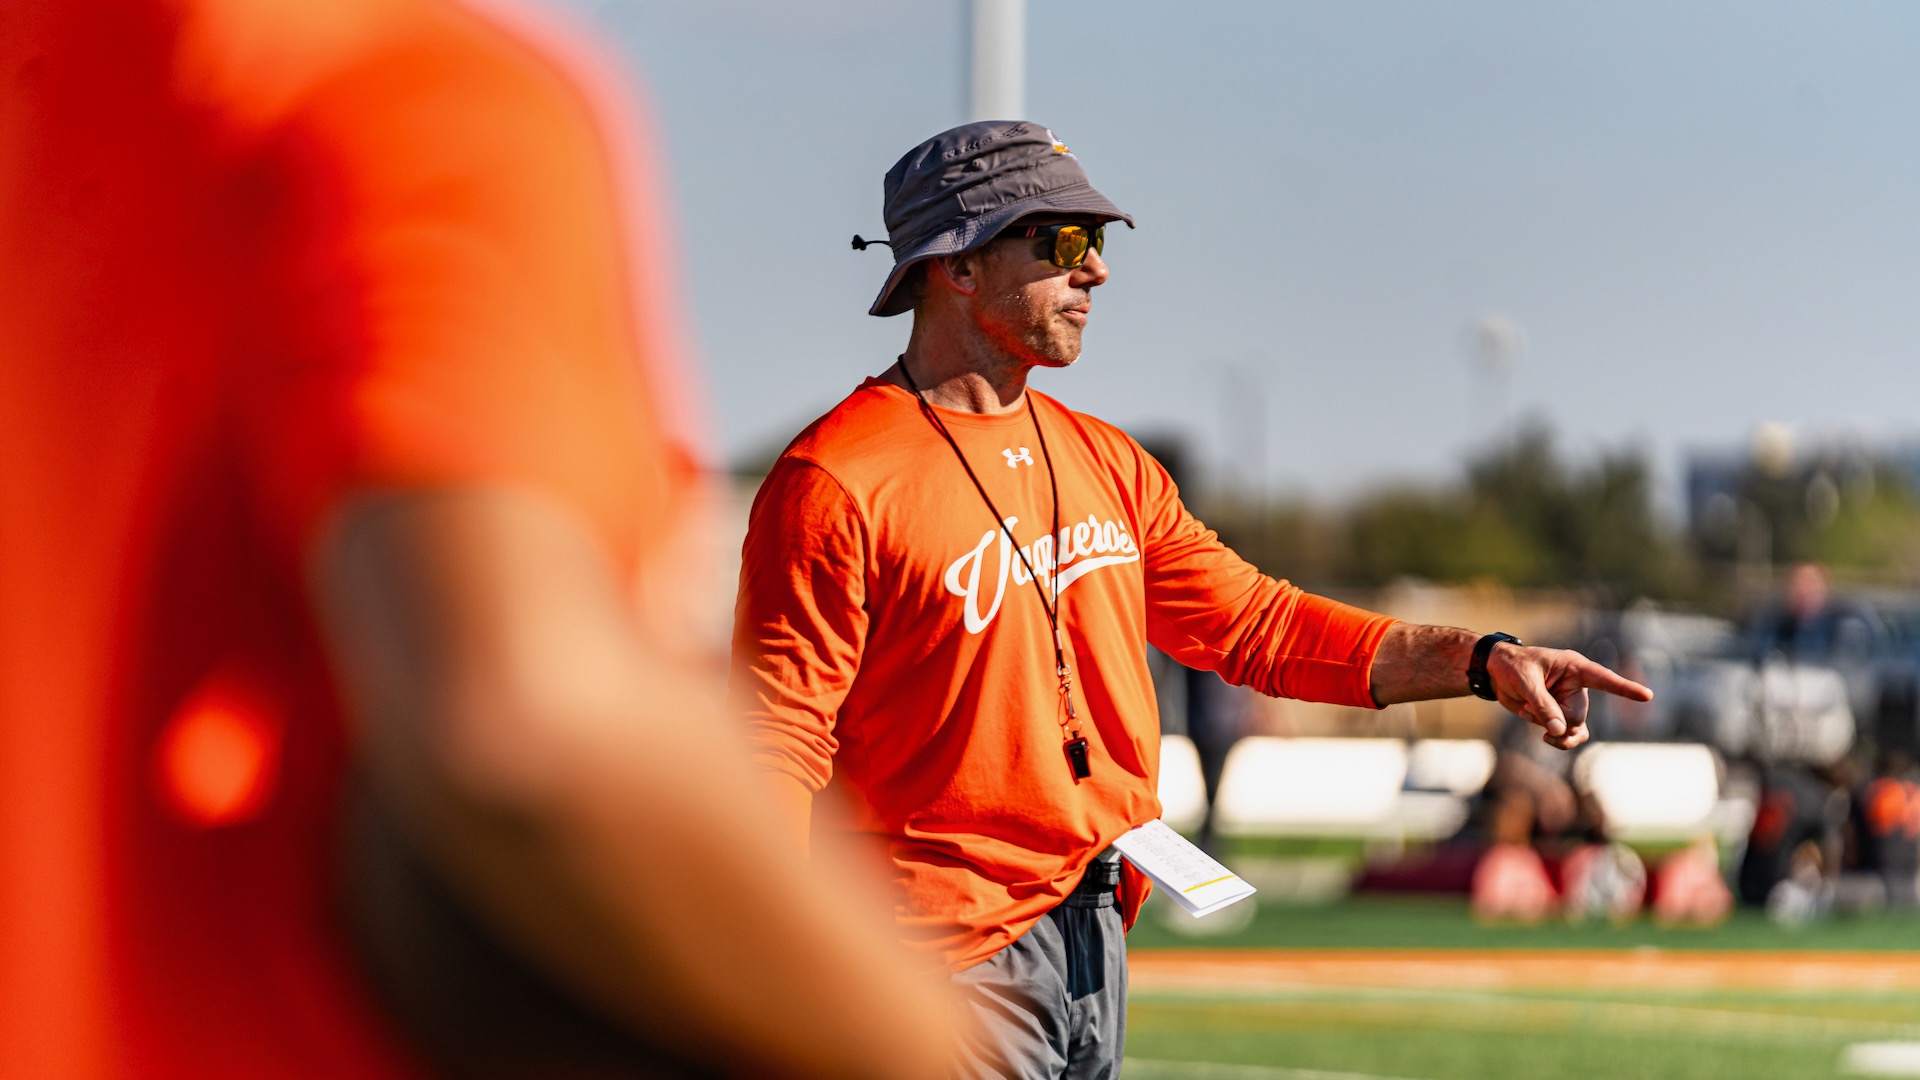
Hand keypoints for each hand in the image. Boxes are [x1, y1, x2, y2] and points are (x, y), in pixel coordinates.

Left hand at [1486, 643, 1651, 750]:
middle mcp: (1577, 686)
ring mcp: (1569, 702)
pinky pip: (1567, 735)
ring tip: (1535, 724)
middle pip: (1578, 716)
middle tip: (1530, 705)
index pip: (1603, 679)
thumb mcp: (1525, 683)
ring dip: (1556, 733)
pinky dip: (1555, 738)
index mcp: (1574, 668)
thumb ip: (1543, 706)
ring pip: (1574, 729)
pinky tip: (1541, 732)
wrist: (1496, 673)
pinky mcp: (1560, 715)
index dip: (1624, 689)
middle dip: (1555, 719)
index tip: (1647, 696)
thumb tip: (1559, 732)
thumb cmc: (1512, 667)